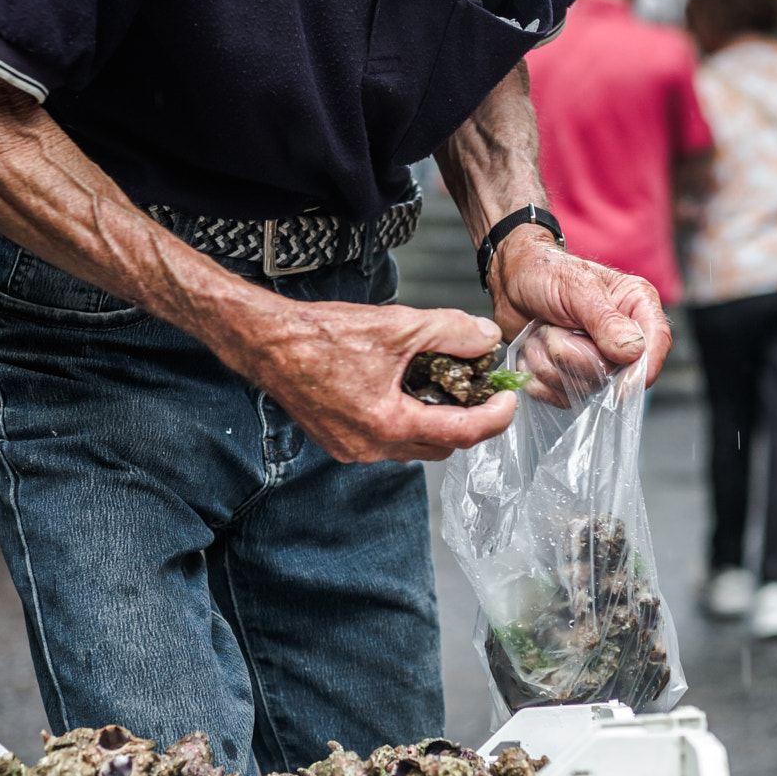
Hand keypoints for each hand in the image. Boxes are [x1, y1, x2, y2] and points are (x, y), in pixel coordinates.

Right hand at [248, 300, 520, 463]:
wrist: (267, 343)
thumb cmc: (322, 335)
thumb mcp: (397, 325)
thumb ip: (449, 332)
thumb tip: (486, 339)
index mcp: (389, 424)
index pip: (462, 433)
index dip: (495, 417)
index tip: (509, 399)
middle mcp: (371, 447)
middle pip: (441, 446)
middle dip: (466, 420)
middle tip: (478, 387)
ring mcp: (353, 450)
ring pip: (414, 446)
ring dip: (434, 421)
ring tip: (440, 385)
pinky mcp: (339, 442)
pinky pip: (387, 442)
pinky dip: (405, 421)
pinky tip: (402, 390)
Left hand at [486, 230, 671, 383]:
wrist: (510, 283)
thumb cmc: (546, 273)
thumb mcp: (577, 286)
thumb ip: (605, 318)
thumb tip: (633, 350)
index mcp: (635, 306)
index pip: (656, 343)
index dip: (642, 369)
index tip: (621, 386)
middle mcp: (622, 337)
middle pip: (613, 374)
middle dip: (573, 355)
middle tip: (553, 328)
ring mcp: (597, 361)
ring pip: (584, 389)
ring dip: (550, 364)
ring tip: (541, 334)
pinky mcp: (573, 378)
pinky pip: (561, 397)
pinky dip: (539, 377)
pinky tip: (534, 351)